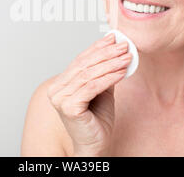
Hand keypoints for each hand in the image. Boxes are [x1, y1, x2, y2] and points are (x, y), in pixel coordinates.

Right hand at [47, 34, 130, 155]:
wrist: (95, 145)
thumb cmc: (97, 120)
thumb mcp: (102, 90)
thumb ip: (104, 72)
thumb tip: (115, 50)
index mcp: (61, 84)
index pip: (80, 60)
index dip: (97, 48)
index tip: (113, 38)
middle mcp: (56, 90)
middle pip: (84, 65)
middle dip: (106, 54)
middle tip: (123, 46)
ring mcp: (60, 99)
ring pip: (88, 75)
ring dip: (111, 64)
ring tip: (126, 58)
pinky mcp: (68, 107)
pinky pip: (92, 87)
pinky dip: (109, 78)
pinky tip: (122, 72)